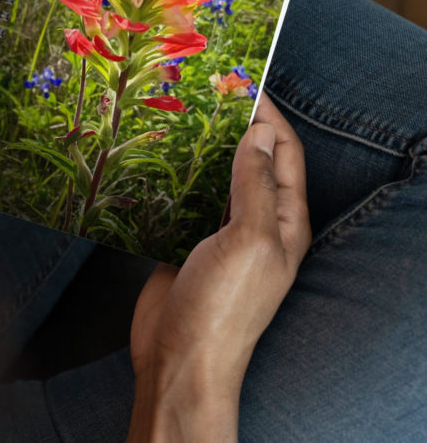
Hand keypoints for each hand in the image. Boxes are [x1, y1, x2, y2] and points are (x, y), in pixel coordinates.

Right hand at [128, 93, 310, 442]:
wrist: (178, 361)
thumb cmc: (222, 307)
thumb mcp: (249, 241)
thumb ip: (255, 185)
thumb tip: (261, 132)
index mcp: (284, 221)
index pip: (284, 153)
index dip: (269, 116)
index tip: (244, 82)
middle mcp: (257, 223)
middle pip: (252, 161)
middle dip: (235, 127)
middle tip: (205, 92)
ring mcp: (220, 232)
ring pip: (217, 177)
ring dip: (204, 149)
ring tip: (179, 115)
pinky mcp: (187, 239)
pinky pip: (187, 197)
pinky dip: (178, 175)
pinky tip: (158, 155)